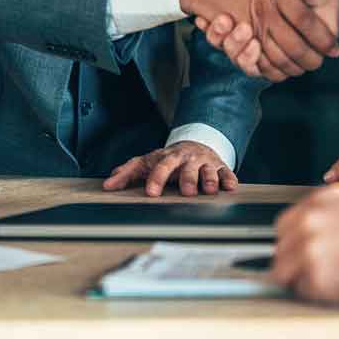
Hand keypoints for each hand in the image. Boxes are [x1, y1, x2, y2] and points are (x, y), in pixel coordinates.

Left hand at [102, 141, 239, 196]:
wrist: (196, 144)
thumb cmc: (168, 159)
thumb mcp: (148, 162)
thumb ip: (128, 172)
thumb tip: (108, 185)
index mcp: (168, 157)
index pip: (160, 166)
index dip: (156, 179)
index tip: (151, 193)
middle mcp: (187, 158)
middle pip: (186, 168)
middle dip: (187, 179)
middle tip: (186, 192)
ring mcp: (204, 162)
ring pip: (208, 170)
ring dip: (208, 180)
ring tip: (208, 191)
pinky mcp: (220, 167)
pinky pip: (226, 173)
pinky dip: (229, 179)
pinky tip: (230, 187)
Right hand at [179, 0, 338, 81]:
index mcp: (258, 5)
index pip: (224, 23)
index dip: (214, 25)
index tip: (205, 18)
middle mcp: (262, 26)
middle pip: (230, 43)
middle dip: (222, 37)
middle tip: (225, 23)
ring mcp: (274, 44)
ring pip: (242, 58)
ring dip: (234, 49)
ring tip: (241, 32)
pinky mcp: (286, 60)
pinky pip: (262, 70)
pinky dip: (253, 64)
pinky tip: (252, 47)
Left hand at [272, 184, 338, 306]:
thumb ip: (328, 214)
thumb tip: (313, 232)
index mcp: (317, 202)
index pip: (283, 226)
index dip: (291, 242)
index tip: (296, 252)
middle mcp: (308, 223)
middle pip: (281, 250)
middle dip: (293, 262)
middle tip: (312, 271)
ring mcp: (310, 251)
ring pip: (285, 273)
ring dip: (301, 279)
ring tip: (329, 280)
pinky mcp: (317, 279)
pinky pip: (303, 292)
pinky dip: (317, 294)